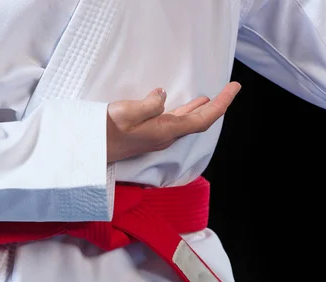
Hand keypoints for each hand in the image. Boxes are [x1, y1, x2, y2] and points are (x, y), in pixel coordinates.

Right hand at [106, 82, 240, 162]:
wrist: (91, 149)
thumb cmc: (107, 131)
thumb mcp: (129, 112)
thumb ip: (150, 104)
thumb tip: (163, 96)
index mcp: (166, 130)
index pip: (203, 118)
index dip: (222, 104)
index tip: (234, 88)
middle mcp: (166, 136)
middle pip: (198, 121)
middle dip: (216, 105)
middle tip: (229, 89)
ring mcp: (157, 137)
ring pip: (185, 122)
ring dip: (199, 109)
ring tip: (208, 98)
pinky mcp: (148, 135)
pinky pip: (173, 122)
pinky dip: (183, 111)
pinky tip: (175, 104)